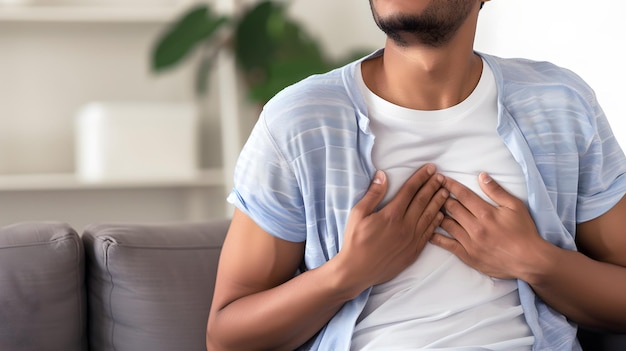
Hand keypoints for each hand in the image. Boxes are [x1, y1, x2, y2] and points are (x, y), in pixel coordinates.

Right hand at [336, 164, 447, 296]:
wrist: (357, 271)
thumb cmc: (354, 241)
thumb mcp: (358, 214)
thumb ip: (373, 194)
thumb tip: (382, 175)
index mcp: (391, 214)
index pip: (410, 190)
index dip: (421, 178)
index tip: (430, 168)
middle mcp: (405, 226)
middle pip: (423, 201)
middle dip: (433, 186)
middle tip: (441, 176)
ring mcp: (411, 239)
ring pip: (429, 216)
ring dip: (438, 202)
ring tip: (445, 191)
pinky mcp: (414, 251)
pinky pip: (429, 233)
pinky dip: (436, 222)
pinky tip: (440, 214)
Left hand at [430, 173, 547, 279]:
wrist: (529, 260)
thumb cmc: (524, 231)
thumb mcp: (515, 206)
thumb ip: (496, 191)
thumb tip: (481, 176)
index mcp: (486, 213)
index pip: (462, 195)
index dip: (450, 185)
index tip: (440, 179)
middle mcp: (475, 227)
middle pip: (451, 207)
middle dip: (441, 197)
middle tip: (432, 190)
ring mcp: (470, 242)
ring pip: (446, 224)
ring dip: (437, 214)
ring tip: (429, 207)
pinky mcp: (467, 256)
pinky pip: (447, 245)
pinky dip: (436, 237)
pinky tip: (428, 230)